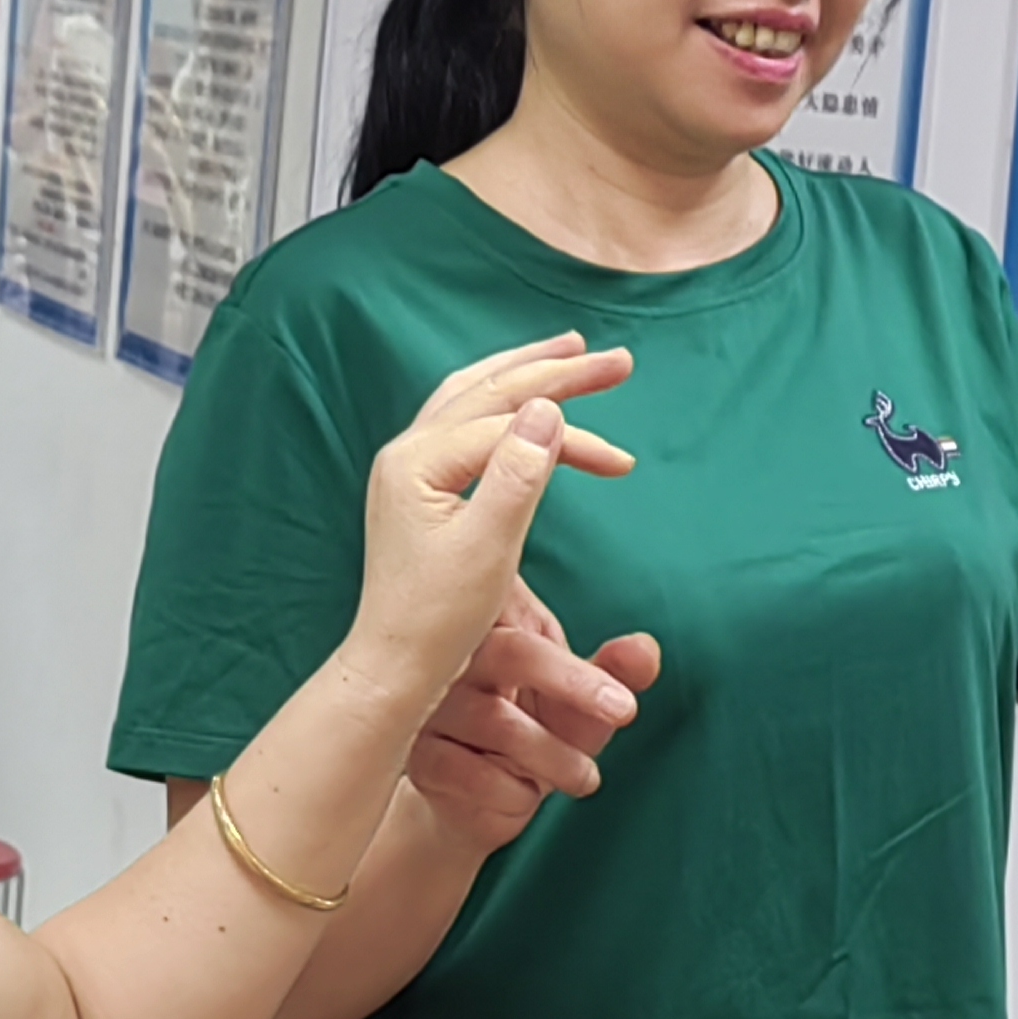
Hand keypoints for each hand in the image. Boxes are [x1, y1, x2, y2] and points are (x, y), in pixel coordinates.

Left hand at [343, 336, 636, 711]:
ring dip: (523, 370)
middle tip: (617, 360)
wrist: (394, 668)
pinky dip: (501, 402)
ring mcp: (409, 467)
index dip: (572, 438)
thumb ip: (520, 475)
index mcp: (418, 462)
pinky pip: (464, 421)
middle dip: (556, 370)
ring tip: (569, 351)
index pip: (509, 428)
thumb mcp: (490, 549)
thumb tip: (548, 407)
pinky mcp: (418, 487)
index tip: (623, 463)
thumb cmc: (438, 620)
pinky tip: (521, 401)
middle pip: (490, 389)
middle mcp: (406, 452)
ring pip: (472, 395)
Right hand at [402, 579, 661, 853]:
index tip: (624, 706)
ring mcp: (428, 704)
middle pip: (512, 652)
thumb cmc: (535, 733)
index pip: (532, 615)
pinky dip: (514, 792)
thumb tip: (646, 649)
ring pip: (500, 722)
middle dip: (575, 689)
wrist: (479, 803)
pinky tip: (524, 792)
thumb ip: (616, 672)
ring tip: (584, 778)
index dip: (575, 661)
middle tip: (622, 719)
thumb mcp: (584, 704)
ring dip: (556, 759)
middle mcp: (452, 654)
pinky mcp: (416, 755)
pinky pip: (471, 773)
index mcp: (493, 624)